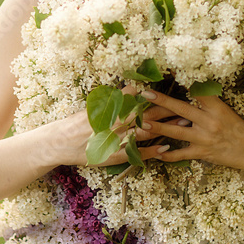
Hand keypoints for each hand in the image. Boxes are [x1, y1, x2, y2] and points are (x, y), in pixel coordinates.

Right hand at [50, 85, 182, 167]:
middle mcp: (114, 123)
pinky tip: (166, 148)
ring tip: (183, 122)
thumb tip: (131, 87)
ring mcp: (115, 140)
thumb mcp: (94, 107)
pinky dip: (151, 151)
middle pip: (145, 114)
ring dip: (165, 127)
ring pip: (145, 132)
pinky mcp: (114, 155)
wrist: (59, 143)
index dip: (154, 93)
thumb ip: (112, 100)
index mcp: (109, 109)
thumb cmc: (76, 123)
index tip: (170, 87)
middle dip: (166, 108)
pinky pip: (136, 153)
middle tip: (184, 103)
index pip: (136, 98)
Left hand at [136, 89, 243, 169]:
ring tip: (142, 124)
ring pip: (177, 132)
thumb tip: (189, 86)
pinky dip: (169, 155)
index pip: (196, 90)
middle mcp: (209, 121)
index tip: (167, 69)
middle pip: (181, 109)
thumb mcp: (224, 109)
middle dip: (162, 101)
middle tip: (145, 94)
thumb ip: (207, 101)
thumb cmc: (237, 126)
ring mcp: (205, 138)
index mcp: (216, 107)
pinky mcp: (203, 153)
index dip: (182, 79)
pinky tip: (157, 153)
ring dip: (158, 128)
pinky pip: (182, 154)